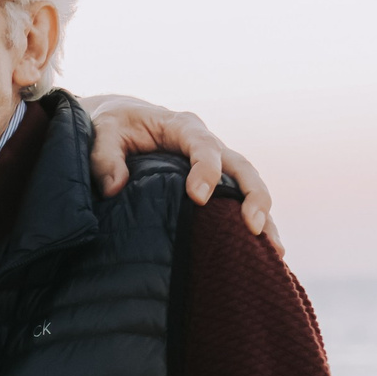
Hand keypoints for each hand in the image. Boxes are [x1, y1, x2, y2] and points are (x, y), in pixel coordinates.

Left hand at [82, 95, 282, 253]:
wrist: (122, 123)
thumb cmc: (113, 127)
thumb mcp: (103, 132)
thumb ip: (105, 156)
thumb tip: (113, 187)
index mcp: (182, 126)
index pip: (203, 145)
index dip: (206, 170)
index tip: (198, 198)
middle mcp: (206, 143)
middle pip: (240, 166)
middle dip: (251, 196)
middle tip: (252, 227)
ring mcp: (216, 164)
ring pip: (248, 186)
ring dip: (263, 216)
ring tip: (273, 249)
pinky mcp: (215, 183)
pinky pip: (240, 201)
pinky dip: (256, 223)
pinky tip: (266, 252)